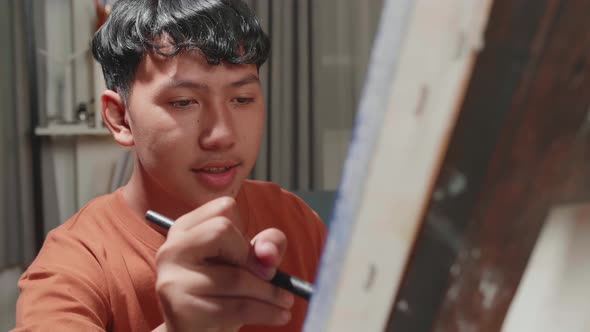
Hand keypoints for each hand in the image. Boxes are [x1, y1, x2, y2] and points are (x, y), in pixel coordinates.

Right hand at [154, 197, 293, 331]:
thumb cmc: (223, 292)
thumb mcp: (248, 262)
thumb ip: (267, 245)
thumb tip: (267, 254)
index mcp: (185, 228)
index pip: (224, 207)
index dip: (245, 231)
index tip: (252, 256)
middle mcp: (171, 248)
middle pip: (222, 230)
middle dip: (253, 258)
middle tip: (269, 278)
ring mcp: (172, 280)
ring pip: (235, 276)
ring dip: (270, 293)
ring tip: (283, 303)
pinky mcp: (181, 310)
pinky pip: (236, 307)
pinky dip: (266, 312)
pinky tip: (279, 315)